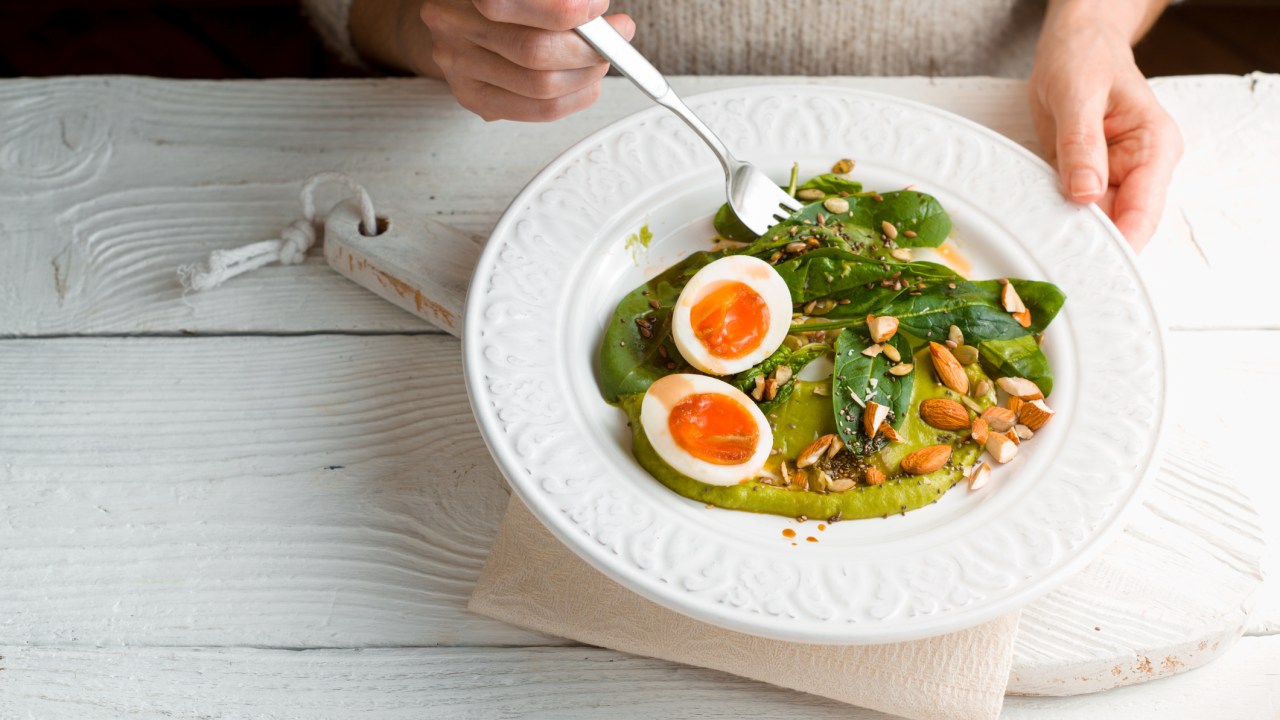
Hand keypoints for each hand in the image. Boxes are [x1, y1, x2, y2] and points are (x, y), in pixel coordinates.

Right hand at [351, 0, 633, 121]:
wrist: (455, 19)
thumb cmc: (503, 2)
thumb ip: (555, 2)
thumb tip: (608, 20)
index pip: (503, 5)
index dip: (561, 10)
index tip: (597, 6)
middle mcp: (453, 29)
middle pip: (533, 51)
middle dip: (587, 49)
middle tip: (614, 38)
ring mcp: (459, 69)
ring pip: (541, 87)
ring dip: (586, 75)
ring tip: (601, 59)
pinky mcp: (473, 98)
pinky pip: (538, 110)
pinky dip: (575, 97)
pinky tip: (587, 83)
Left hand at [1029, 7, 1181, 250]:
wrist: (1076, 44)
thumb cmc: (1085, 57)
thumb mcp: (1077, 93)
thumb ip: (1081, 143)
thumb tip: (1086, 193)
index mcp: (1154, 146)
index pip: (1143, 211)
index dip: (1119, 244)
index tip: (1090, 268)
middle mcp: (1139, 168)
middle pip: (1120, 226)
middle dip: (1090, 248)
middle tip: (1055, 270)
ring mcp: (1112, 177)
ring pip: (1094, 224)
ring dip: (1068, 237)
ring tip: (1040, 254)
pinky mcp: (1085, 179)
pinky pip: (1071, 210)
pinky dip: (1053, 221)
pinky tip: (1034, 232)